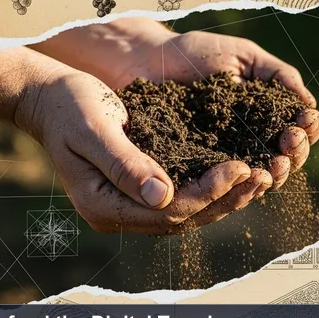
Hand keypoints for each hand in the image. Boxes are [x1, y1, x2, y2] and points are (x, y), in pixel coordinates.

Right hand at [17, 69, 273, 234]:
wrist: (53, 99)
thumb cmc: (71, 108)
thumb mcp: (94, 129)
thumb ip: (125, 164)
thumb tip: (163, 196)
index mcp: (104, 206)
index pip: (168, 212)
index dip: (209, 192)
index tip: (240, 167)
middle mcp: (120, 214)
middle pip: (185, 217)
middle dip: (228, 197)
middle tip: (265, 175)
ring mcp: (132, 205)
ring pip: (191, 211)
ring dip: (228, 196)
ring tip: (263, 177)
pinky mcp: (145, 190)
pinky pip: (186, 196)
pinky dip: (215, 187)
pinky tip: (241, 173)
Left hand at [101, 29, 318, 190]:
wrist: (146, 60)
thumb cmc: (194, 53)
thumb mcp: (244, 56)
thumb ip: (278, 74)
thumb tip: (309, 104)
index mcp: (267, 115)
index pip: (299, 130)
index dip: (307, 130)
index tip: (302, 122)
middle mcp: (252, 140)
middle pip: (288, 158)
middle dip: (295, 153)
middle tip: (289, 142)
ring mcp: (228, 158)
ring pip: (263, 176)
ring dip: (276, 173)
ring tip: (274, 165)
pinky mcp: (201, 170)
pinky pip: (226, 183)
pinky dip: (242, 183)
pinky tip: (248, 177)